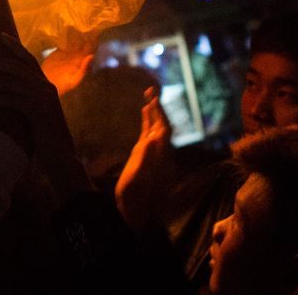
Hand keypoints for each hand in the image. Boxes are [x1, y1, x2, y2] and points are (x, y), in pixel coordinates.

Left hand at [0, 35, 91, 200]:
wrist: (61, 157)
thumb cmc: (45, 136)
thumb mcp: (35, 112)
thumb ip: (25, 97)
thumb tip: (5, 86)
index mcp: (46, 85)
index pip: (29, 59)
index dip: (14, 46)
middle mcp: (46, 87)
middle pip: (15, 67)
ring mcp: (44, 99)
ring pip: (10, 83)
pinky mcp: (39, 112)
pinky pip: (12, 100)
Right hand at [115, 88, 175, 229]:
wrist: (133, 209)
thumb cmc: (134, 195)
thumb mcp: (137, 176)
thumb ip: (145, 158)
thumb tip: (153, 139)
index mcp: (158, 154)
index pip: (163, 128)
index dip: (160, 113)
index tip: (155, 97)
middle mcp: (157, 151)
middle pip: (162, 125)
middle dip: (158, 107)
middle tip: (152, 89)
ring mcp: (151, 152)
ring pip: (155, 127)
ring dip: (153, 111)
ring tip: (149, 95)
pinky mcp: (143, 154)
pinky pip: (147, 132)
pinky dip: (147, 120)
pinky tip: (144, 111)